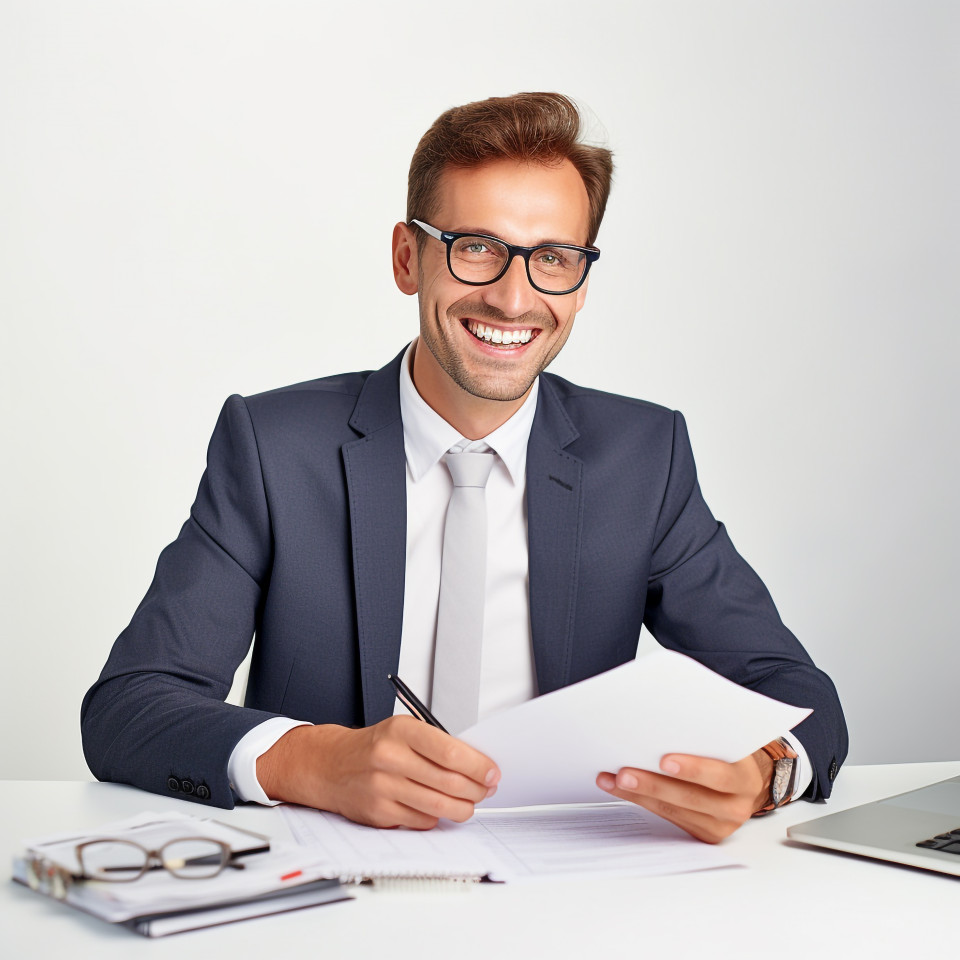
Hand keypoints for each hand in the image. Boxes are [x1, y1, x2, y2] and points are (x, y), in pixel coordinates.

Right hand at [256, 717, 499, 828]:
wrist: (330, 764)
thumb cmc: (373, 747)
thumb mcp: (403, 730)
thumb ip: (437, 744)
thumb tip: (477, 765)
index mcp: (401, 730)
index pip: (451, 751)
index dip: (478, 766)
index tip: (492, 773)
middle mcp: (390, 758)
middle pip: (449, 781)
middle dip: (476, 789)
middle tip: (486, 790)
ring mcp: (383, 787)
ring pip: (439, 806)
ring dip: (463, 808)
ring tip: (470, 803)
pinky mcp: (378, 812)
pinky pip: (422, 821)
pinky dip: (436, 817)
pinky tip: (438, 808)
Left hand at [596, 749, 772, 842]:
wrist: (750, 780)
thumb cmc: (730, 753)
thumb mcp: (727, 740)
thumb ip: (705, 735)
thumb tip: (657, 719)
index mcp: (745, 777)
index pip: (720, 774)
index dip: (692, 769)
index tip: (663, 761)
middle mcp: (736, 804)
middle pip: (690, 797)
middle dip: (653, 784)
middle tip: (624, 772)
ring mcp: (720, 823)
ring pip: (674, 809)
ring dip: (638, 793)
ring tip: (612, 779)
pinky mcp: (704, 833)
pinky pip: (669, 817)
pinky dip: (641, 801)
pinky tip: (620, 788)